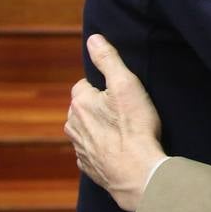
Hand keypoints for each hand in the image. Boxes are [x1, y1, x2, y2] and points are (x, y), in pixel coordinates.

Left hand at [64, 35, 166, 211]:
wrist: (137, 172)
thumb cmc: (134, 127)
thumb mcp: (126, 84)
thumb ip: (108, 60)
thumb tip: (93, 38)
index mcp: (79, 103)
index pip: (84, 85)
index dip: (104, 87)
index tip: (121, 94)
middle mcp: (73, 125)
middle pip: (83, 108)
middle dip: (99, 108)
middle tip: (125, 112)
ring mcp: (79, 148)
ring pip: (86, 130)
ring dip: (99, 128)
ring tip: (125, 131)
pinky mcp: (88, 167)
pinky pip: (92, 151)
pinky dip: (103, 148)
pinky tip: (120, 149)